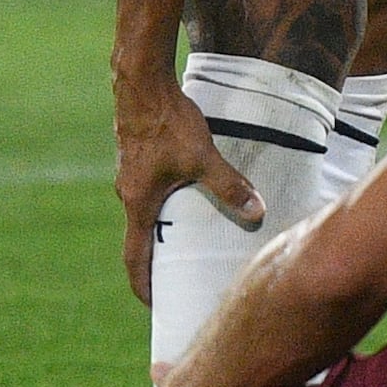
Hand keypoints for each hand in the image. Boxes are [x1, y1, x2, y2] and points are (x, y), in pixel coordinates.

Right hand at [114, 85, 261, 305]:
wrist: (140, 80)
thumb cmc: (167, 121)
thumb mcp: (202, 157)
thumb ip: (229, 186)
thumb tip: (258, 211)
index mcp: (140, 204)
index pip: (135, 259)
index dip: (144, 287)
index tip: (155, 306)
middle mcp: (128, 193)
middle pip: (140, 239)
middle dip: (157, 261)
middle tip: (178, 279)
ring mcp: (129, 173)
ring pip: (145, 211)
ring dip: (162, 229)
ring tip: (187, 239)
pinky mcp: (135, 154)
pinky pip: (148, 188)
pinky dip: (163, 202)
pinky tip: (185, 193)